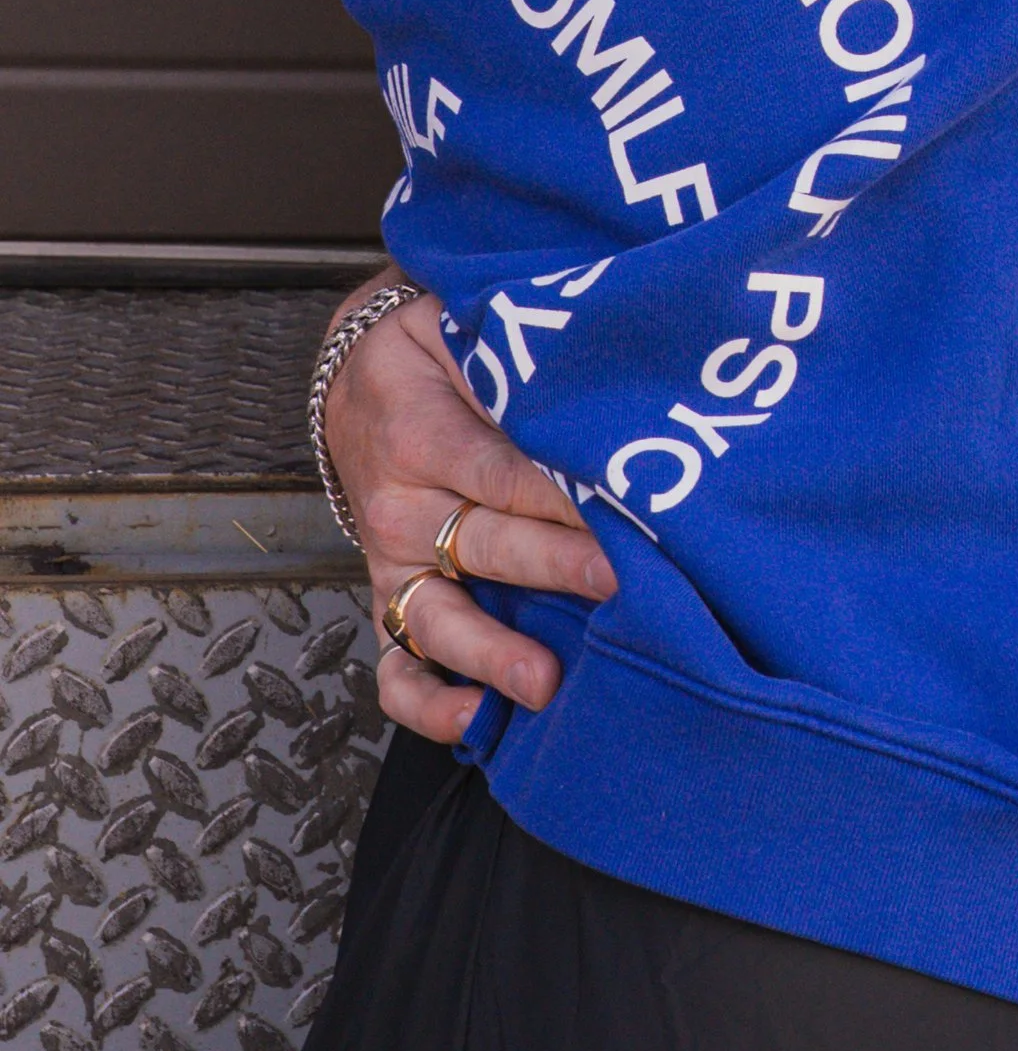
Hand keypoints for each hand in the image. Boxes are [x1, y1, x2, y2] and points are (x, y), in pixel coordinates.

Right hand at [325, 283, 616, 743]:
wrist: (358, 378)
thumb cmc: (431, 353)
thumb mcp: (462, 329)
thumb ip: (509, 364)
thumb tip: (579, 392)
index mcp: (420, 434)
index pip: (501, 473)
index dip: (562, 497)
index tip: (625, 512)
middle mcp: (400, 506)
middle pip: (484, 544)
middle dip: (554, 567)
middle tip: (617, 582)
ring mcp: (396, 561)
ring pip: (436, 620)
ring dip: (492, 654)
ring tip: (545, 681)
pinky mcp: (394, 596)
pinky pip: (395, 665)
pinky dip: (425, 705)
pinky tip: (475, 721)